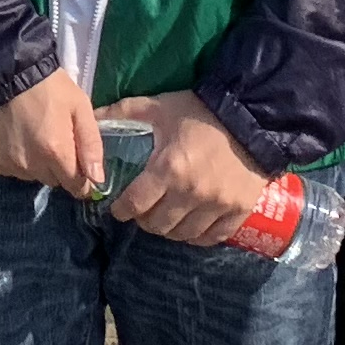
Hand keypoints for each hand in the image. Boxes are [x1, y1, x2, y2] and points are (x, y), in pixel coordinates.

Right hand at [0, 70, 104, 196]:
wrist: (0, 71)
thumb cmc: (47, 86)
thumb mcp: (79, 107)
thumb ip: (91, 145)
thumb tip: (98, 180)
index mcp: (55, 153)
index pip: (75, 187)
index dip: (80, 179)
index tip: (77, 165)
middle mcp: (30, 165)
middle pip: (51, 180)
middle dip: (56, 166)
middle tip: (51, 138)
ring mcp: (6, 164)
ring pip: (28, 175)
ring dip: (33, 162)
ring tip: (28, 134)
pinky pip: (6, 168)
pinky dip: (11, 157)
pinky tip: (9, 135)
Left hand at [98, 88, 272, 245]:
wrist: (252, 116)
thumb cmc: (200, 112)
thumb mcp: (158, 106)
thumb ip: (122, 112)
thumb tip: (92, 117)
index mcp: (169, 169)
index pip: (135, 204)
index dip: (121, 209)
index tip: (118, 207)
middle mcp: (192, 193)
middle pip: (156, 225)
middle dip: (144, 219)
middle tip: (143, 210)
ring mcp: (217, 206)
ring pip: (182, 234)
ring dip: (168, 229)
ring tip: (165, 217)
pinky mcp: (238, 212)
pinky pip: (211, 237)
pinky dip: (196, 236)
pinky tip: (189, 227)